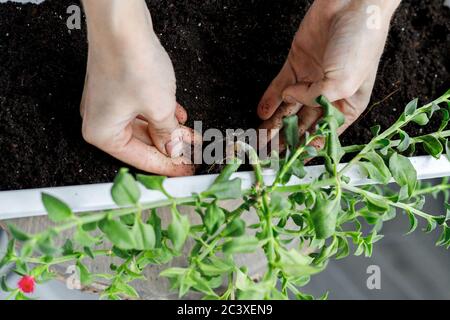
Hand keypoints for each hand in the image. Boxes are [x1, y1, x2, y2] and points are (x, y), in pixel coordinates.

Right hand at [81, 0, 195, 175]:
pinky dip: (160, 114)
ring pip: (144, 125)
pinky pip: (142, 109)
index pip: (141, 160)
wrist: (121, 23)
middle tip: (193, 155)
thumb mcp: (159, 108)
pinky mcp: (117, 88)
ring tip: (191, 135)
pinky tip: (178, 116)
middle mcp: (100, 120)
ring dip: (169, 130)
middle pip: (142, 143)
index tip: (186, 171)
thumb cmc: (131, 62)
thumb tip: (173, 148)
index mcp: (102, 133)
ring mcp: (108, 103)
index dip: (168, 166)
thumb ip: (167, 134)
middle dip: (171, 147)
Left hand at [258, 0, 399, 148]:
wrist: (351, 3)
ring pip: (288, 109)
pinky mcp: (296, 64)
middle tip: (270, 154)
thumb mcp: (344, 82)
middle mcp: (328, 95)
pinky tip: (261, 114)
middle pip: (304, 124)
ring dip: (275, 124)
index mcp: (348, 104)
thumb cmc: (360, 43)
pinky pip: (278, 87)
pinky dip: (269, 101)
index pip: (325, 133)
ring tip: (261, 139)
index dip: (309, 147)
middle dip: (287, 139)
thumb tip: (291, 100)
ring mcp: (310, 80)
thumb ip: (316, 99)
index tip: (293, 161)